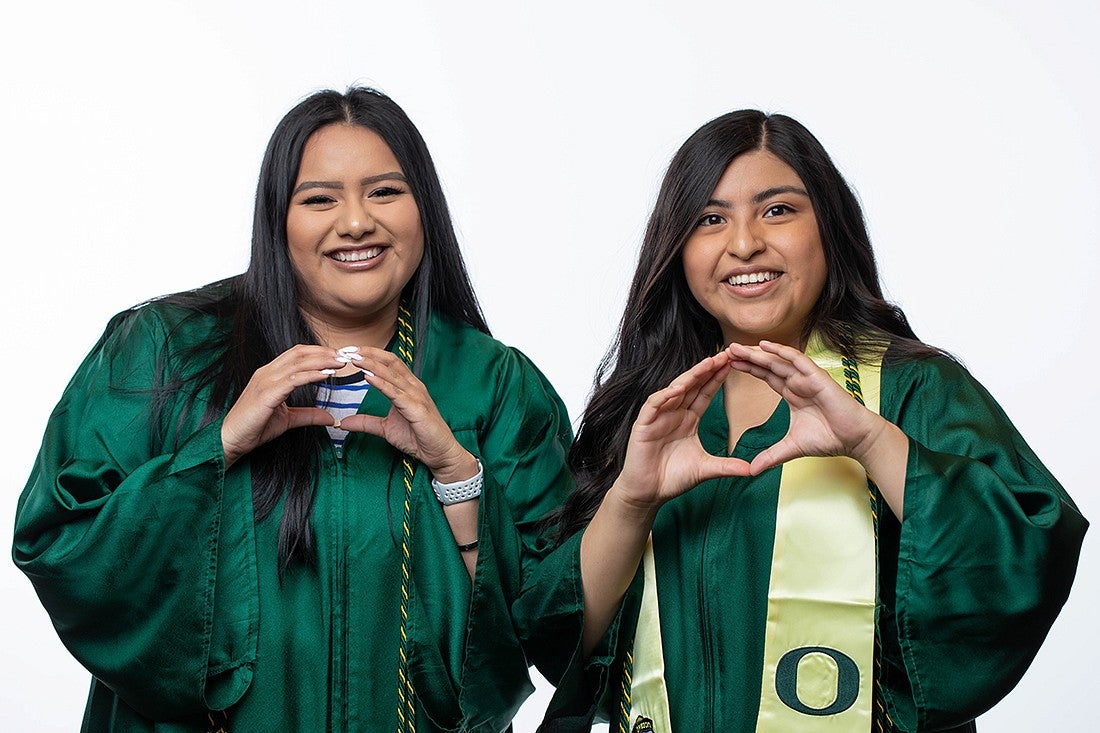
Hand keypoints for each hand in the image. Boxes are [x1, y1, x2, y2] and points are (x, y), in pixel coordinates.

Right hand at [221, 345, 345, 465]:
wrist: (232, 439)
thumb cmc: (254, 428)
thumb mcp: (288, 419)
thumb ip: (308, 415)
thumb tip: (330, 417)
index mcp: (270, 374)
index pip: (297, 355)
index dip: (318, 353)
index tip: (338, 357)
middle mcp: (267, 373)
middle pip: (299, 354)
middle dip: (324, 353)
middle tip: (345, 355)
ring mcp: (265, 381)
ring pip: (298, 363)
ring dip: (322, 361)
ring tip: (340, 362)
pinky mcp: (267, 393)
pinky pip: (293, 379)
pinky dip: (311, 375)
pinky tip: (326, 374)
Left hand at [336, 349, 475, 481]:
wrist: (439, 453)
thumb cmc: (418, 438)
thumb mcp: (386, 428)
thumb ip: (366, 422)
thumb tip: (343, 423)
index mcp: (408, 387)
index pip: (388, 363)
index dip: (370, 355)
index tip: (350, 352)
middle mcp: (413, 387)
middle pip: (390, 363)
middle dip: (368, 354)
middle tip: (348, 349)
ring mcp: (416, 396)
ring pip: (392, 375)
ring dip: (371, 365)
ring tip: (354, 358)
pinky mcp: (417, 409)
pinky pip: (396, 394)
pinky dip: (381, 384)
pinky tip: (368, 377)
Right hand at [611, 351, 750, 511]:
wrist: (648, 493)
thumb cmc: (673, 478)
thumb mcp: (706, 469)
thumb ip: (727, 466)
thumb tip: (752, 470)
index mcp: (688, 419)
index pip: (704, 393)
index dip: (717, 379)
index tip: (733, 364)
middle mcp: (673, 413)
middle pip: (692, 386)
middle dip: (708, 370)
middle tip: (726, 354)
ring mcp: (658, 417)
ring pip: (674, 390)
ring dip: (690, 376)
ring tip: (707, 364)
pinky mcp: (644, 424)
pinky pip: (654, 405)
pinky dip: (665, 396)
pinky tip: (678, 388)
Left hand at [725, 340, 893, 473]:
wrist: (855, 439)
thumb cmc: (829, 439)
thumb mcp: (791, 447)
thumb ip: (770, 456)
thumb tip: (750, 471)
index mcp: (791, 394)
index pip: (765, 376)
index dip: (748, 370)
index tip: (728, 365)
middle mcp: (798, 382)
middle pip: (768, 365)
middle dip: (747, 358)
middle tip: (726, 351)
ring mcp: (807, 378)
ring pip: (778, 361)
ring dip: (758, 353)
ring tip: (737, 348)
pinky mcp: (818, 377)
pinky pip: (797, 360)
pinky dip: (781, 352)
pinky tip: (765, 345)